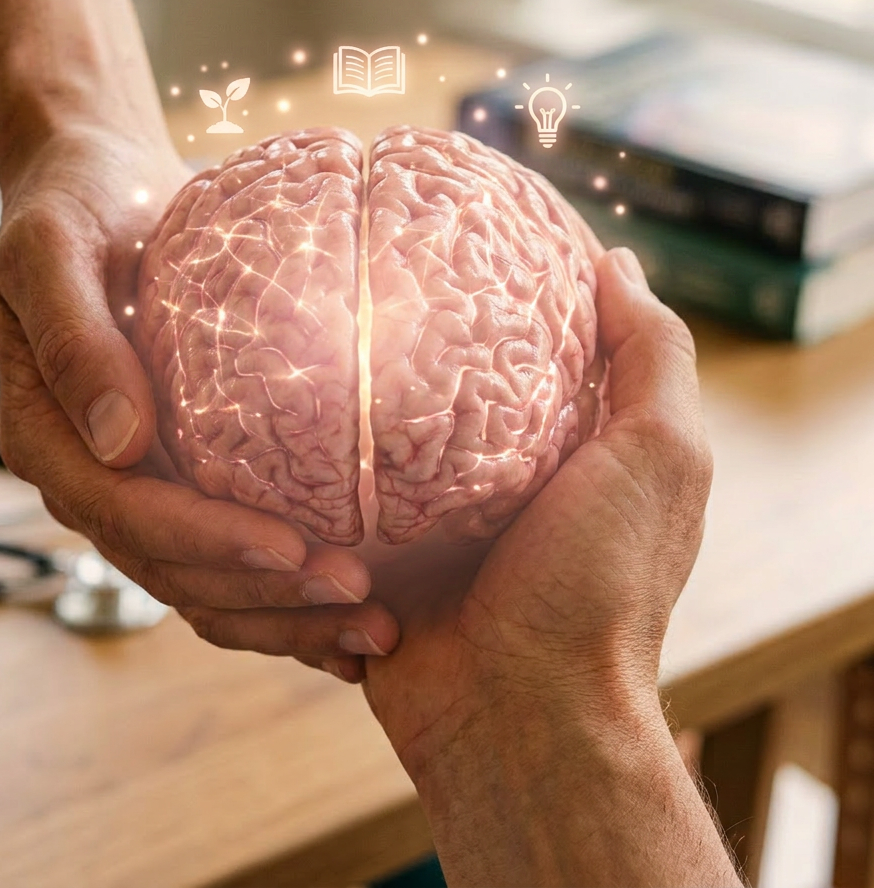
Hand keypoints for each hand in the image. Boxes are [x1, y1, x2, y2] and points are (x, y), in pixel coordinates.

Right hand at [0, 125, 398, 660]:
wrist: (98, 193)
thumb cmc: (75, 210)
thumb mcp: (53, 253)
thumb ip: (74, 341)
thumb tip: (118, 438)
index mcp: (53, 438)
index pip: (127, 513)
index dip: (207, 542)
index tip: (292, 550)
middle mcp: (95, 477)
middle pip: (173, 569)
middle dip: (266, 596)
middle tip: (361, 603)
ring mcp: (139, 487)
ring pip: (204, 584)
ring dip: (286, 618)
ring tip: (376, 635)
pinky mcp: (183, 477)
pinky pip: (228, 556)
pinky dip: (284, 598)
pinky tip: (349, 621)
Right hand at [358, 248, 734, 886]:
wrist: (520, 717)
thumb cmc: (596, 588)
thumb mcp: (660, 456)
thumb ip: (649, 356)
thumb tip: (616, 262)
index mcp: (539, 440)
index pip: (504, 335)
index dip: (479, 280)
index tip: (433, 222)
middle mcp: (471, 476)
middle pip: (411, 384)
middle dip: (379, 343)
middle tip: (340, 279)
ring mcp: (407, 523)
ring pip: (342, 449)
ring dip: (326, 436)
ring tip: (295, 379)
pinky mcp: (353, 566)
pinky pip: (307, 516)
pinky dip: (303, 500)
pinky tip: (280, 464)